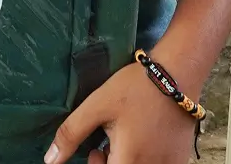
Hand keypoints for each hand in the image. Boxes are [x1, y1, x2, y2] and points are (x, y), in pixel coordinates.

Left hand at [44, 63, 197, 163]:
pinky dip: (143, 158)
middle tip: (102, 146)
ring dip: (126, 161)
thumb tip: (51, 161)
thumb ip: (72, 134)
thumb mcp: (97, 105)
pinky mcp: (179, 160)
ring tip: (121, 141)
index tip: (94, 152)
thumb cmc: (134, 88)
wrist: (176, 74)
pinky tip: (141, 140)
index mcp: (129, 162)